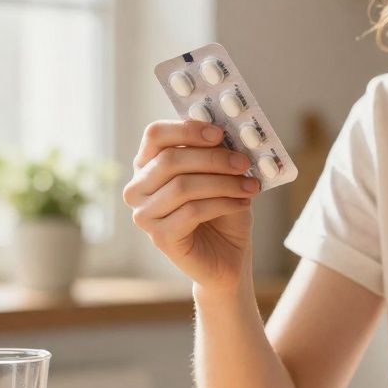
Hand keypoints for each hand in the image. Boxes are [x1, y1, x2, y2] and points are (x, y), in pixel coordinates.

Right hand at [123, 120, 259, 291]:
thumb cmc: (222, 214)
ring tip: (250, 186)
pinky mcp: (160, 237)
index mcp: (148, 165)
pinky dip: (223, 204)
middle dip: (213, 159)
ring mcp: (144, 215)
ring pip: (183, 186)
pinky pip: (192, 211)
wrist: (227, 258)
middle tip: (244, 163)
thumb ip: (217, 154)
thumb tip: (227, 133)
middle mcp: (138, 189)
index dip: (187, 129)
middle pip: (170, 160)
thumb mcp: (222, 177)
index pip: (155, 135)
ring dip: (223, 183)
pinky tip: (243, 203)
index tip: (219, 133)